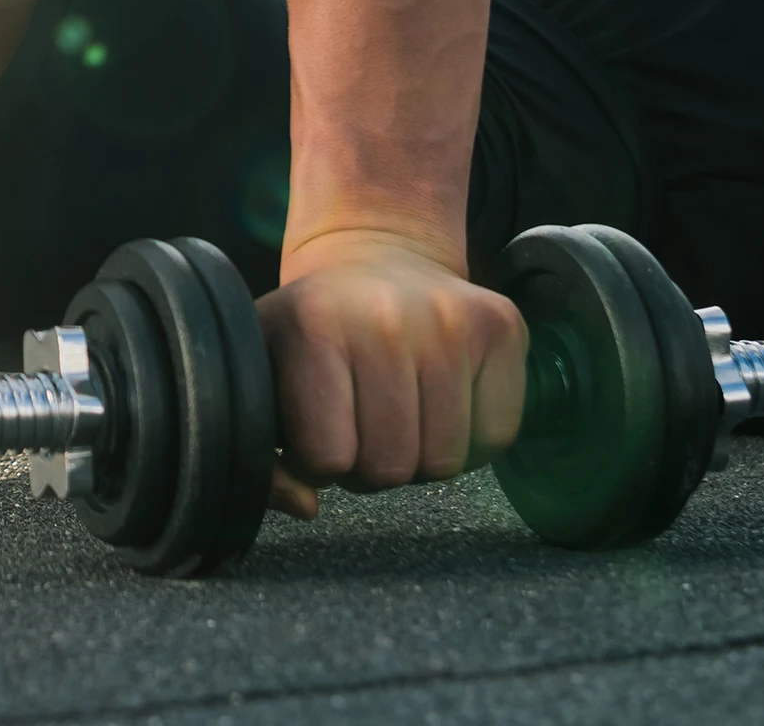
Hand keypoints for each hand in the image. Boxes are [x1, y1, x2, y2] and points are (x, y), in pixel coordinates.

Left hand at [256, 230, 527, 520]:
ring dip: (420, 455)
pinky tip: (440, 399)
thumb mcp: (264, 369)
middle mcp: (385, 316)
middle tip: (362, 422)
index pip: (328, 458)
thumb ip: (261, 451)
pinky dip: (471, 438)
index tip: (319, 428)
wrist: (377, 256)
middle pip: (391, 467)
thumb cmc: (315, 328)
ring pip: (446, 462)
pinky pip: (496, 437)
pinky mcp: (502, 325)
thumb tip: (307, 507)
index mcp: (314, 324)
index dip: (320, 462)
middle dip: (372, 465)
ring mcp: (451, 318)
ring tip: (397, 411)